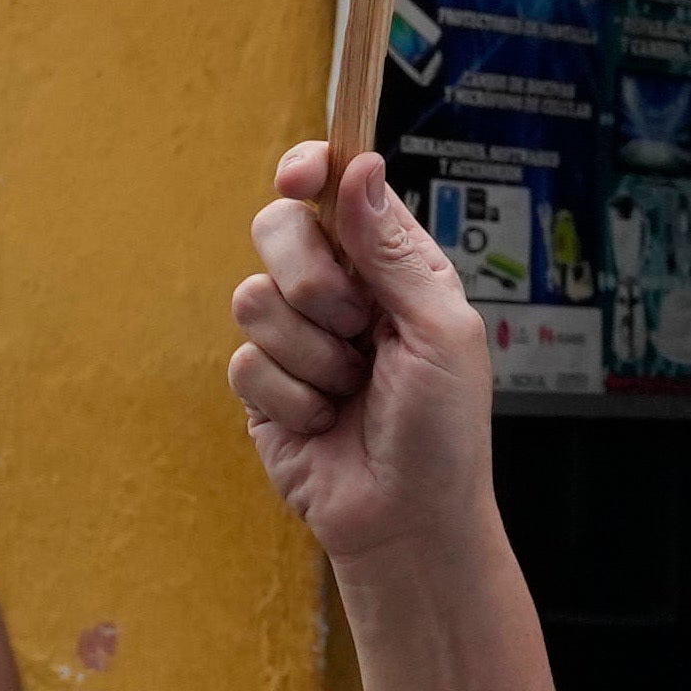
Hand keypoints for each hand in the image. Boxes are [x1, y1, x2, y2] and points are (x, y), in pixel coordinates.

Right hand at [229, 147, 495, 566]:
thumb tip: (360, 168)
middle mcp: (341, 293)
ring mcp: (296, 337)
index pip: (339, 192)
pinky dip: (294, 398)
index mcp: (393, 267)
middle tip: (355, 325)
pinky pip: (245, 362)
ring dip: (312, 354)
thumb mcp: (441, 332)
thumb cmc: (445, 432)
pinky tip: (325, 423)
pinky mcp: (262, 386)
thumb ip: (395, 252)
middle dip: (312, 279)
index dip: (311, 171)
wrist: (408, 522)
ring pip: (254, 298)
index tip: (299, 177)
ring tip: (352, 390)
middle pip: (277, 228)